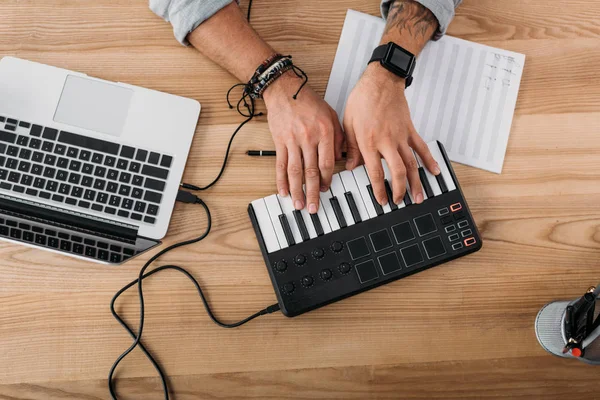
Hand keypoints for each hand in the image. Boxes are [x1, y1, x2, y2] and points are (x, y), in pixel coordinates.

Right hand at [263, 71, 343, 212]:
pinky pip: (280, 164)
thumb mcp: (332, 115)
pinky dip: (281, 180)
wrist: (285, 89)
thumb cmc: (309, 101)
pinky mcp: (280, 141)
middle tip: (314, 208)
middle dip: (313, 192)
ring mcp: (292, 140)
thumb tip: (339, 159)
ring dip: (297, 190)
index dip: (327, 179)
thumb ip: (339, 137)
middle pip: (311, 171)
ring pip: (295, 171)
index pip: (327, 163)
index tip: (327, 189)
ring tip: (298, 204)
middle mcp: (309, 137)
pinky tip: (283, 191)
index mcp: (325, 132)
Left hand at [342, 63, 439, 205]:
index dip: (379, 189)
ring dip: (416, 182)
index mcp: (369, 141)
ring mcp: (401, 136)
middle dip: (399, 190)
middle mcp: (387, 141)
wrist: (380, 81)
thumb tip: (350, 166)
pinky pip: (421, 148)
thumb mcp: (348, 124)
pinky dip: (429, 161)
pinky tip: (434, 172)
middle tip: (399, 201)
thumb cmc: (363, 99)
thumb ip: (350, 147)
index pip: (375, 172)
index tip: (381, 200)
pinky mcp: (410, 130)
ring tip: (418, 196)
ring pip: (411, 163)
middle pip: (397, 171)